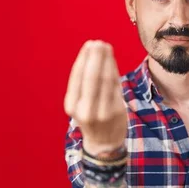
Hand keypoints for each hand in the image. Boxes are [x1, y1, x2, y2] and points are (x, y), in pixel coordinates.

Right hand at [63, 40, 127, 155]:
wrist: (103, 144)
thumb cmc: (91, 118)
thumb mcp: (81, 104)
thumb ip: (85, 83)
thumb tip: (93, 55)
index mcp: (72, 106)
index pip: (78, 78)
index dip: (84, 59)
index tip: (89, 45)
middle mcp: (85, 110)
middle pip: (91, 78)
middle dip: (96, 57)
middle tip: (99, 43)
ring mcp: (102, 112)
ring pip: (105, 81)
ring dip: (107, 61)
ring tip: (106, 47)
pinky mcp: (116, 112)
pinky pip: (115, 87)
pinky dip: (114, 72)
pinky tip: (112, 61)